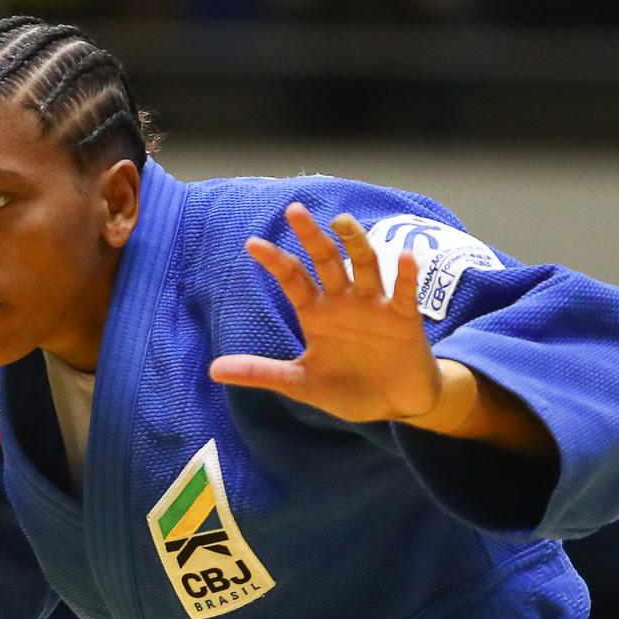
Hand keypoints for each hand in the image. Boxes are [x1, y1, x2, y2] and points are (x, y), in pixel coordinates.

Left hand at [209, 202, 442, 423]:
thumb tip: (213, 371)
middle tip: (294, 211)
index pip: (292, 279)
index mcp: (316, 313)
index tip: (252, 243)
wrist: (392, 407)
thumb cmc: (347, 390)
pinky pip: (404, 293)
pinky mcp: (403, 319)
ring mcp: (374, 307)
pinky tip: (405, 256)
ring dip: (356, 242)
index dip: (275, 261)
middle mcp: (343, 302)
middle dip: (310, 236)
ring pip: (365, 265)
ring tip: (342, 222)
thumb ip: (261, 373)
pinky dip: (405, 275)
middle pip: (326, 261)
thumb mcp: (300, 384)